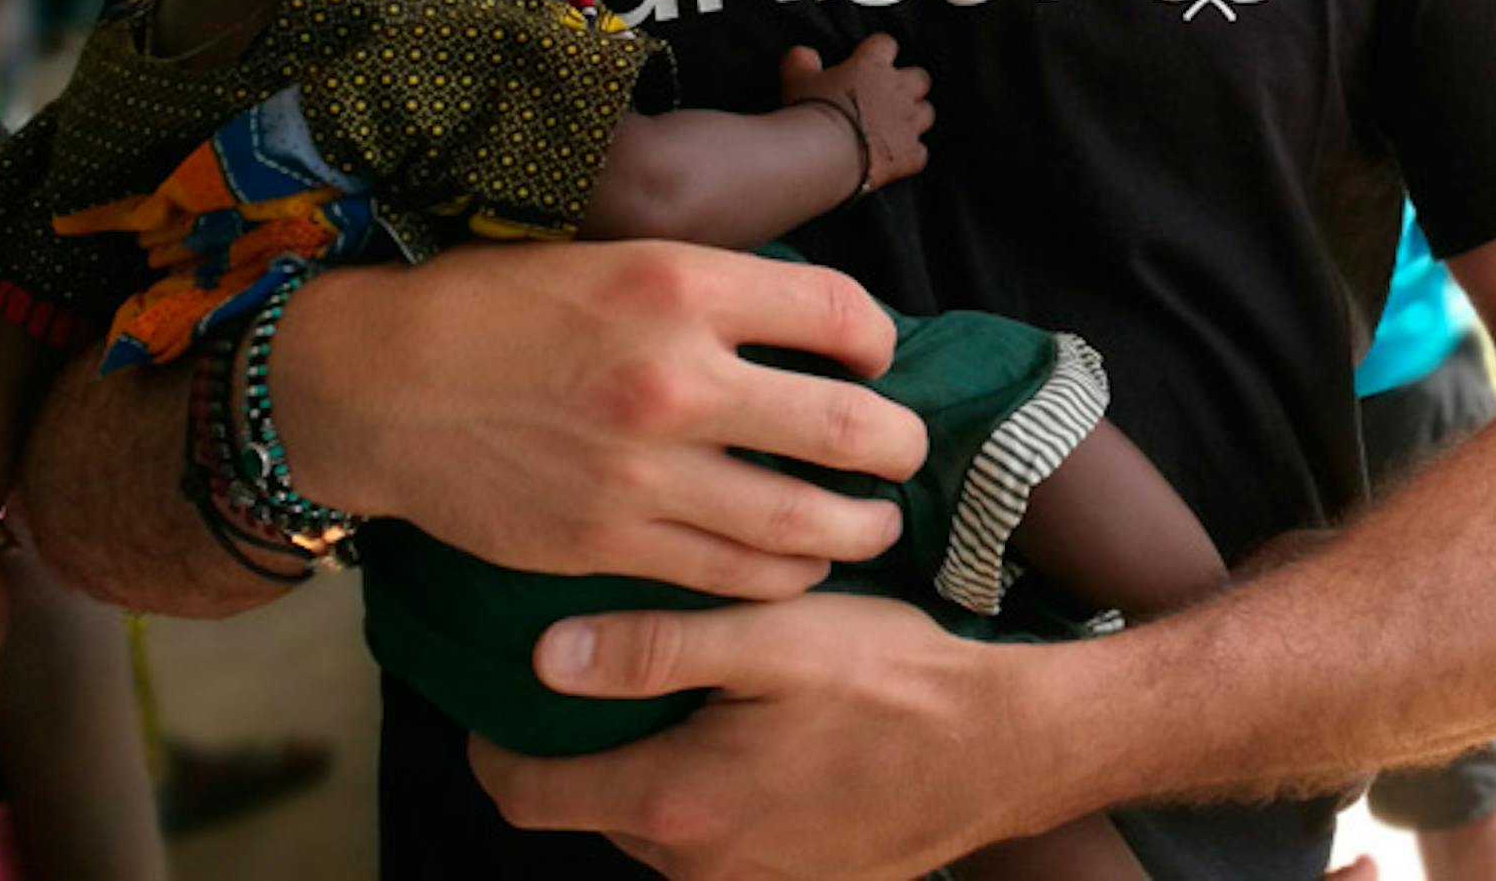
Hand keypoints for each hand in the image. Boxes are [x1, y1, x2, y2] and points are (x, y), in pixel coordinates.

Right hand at [269, 241, 929, 597]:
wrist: (383, 384)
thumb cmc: (501, 308)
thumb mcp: (618, 258)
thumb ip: (715, 290)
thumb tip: (814, 322)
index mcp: (681, 286)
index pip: (841, 314)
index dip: (879, 341)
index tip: (877, 358)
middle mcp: (674, 379)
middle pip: (847, 427)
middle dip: (899, 446)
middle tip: (904, 451)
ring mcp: (643, 471)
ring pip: (804, 521)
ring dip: (861, 527)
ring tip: (876, 523)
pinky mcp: (609, 543)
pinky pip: (733, 576)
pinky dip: (786, 576)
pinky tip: (800, 565)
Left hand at [472, 594, 1036, 877]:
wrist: (1002, 749)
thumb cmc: (893, 680)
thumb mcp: (773, 637)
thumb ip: (654, 647)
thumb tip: (543, 656)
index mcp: (675, 801)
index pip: (525, 796)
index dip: (493, 743)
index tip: (497, 688)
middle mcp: (695, 865)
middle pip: (591, 806)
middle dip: (584, 743)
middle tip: (608, 661)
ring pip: (656, 821)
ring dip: (656, 764)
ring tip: (695, 687)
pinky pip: (716, 840)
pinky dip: (712, 790)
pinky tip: (757, 733)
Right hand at [782, 37, 931, 191]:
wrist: (824, 152)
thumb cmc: (811, 111)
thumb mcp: (796, 77)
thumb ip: (802, 59)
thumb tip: (804, 55)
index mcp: (872, 65)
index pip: (886, 44)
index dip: (879, 52)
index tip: (869, 60)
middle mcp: (898, 89)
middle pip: (920, 78)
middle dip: (909, 85)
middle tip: (888, 96)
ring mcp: (908, 122)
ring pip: (926, 113)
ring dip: (913, 119)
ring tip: (894, 128)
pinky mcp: (910, 154)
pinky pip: (920, 153)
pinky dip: (910, 156)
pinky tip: (895, 159)